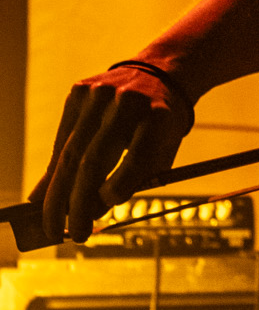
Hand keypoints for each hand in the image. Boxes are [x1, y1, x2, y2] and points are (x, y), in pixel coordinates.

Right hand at [30, 64, 193, 243]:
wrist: (159, 75)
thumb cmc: (160, 126)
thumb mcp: (161, 154)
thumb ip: (132, 182)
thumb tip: (88, 213)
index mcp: (158, 117)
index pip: (137, 157)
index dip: (120, 186)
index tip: (106, 209)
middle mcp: (127, 102)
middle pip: (95, 159)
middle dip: (77, 204)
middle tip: (69, 235)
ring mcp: (99, 94)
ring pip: (70, 151)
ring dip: (57, 193)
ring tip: (51, 224)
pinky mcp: (79, 92)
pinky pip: (62, 137)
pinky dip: (55, 168)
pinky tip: (46, 194)